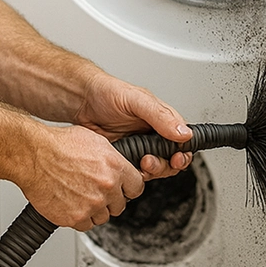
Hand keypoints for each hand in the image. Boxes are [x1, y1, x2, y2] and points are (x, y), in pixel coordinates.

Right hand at [22, 123, 145, 231]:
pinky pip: (85, 225)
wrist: (34, 155)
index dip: (127, 187)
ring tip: (79, 195)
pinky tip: (71, 202)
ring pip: (103, 217)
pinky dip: (79, 217)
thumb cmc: (59, 145)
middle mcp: (106, 187)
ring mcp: (92, 204)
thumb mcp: (95, 141)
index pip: (137, 187)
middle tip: (94, 190)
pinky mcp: (75, 218)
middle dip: (110, 199)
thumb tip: (123, 167)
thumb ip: (114, 159)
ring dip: (94, 209)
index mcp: (115, 167)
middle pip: (120, 205)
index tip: (122, 188)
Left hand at [74, 71, 193, 181]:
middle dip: (165, 165)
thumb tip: (183, 132)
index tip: (178, 158)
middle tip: (151, 161)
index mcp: (162, 119)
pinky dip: (133, 174)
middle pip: (172, 159)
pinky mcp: (124, 157)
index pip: (183, 140)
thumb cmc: (107, 92)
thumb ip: (160, 116)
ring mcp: (139, 147)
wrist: (81, 101)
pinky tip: (126, 166)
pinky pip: (135, 172)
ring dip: (151, 170)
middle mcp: (153, 134)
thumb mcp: (137, 100)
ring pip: (155, 168)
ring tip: (140, 162)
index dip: (183, 152)